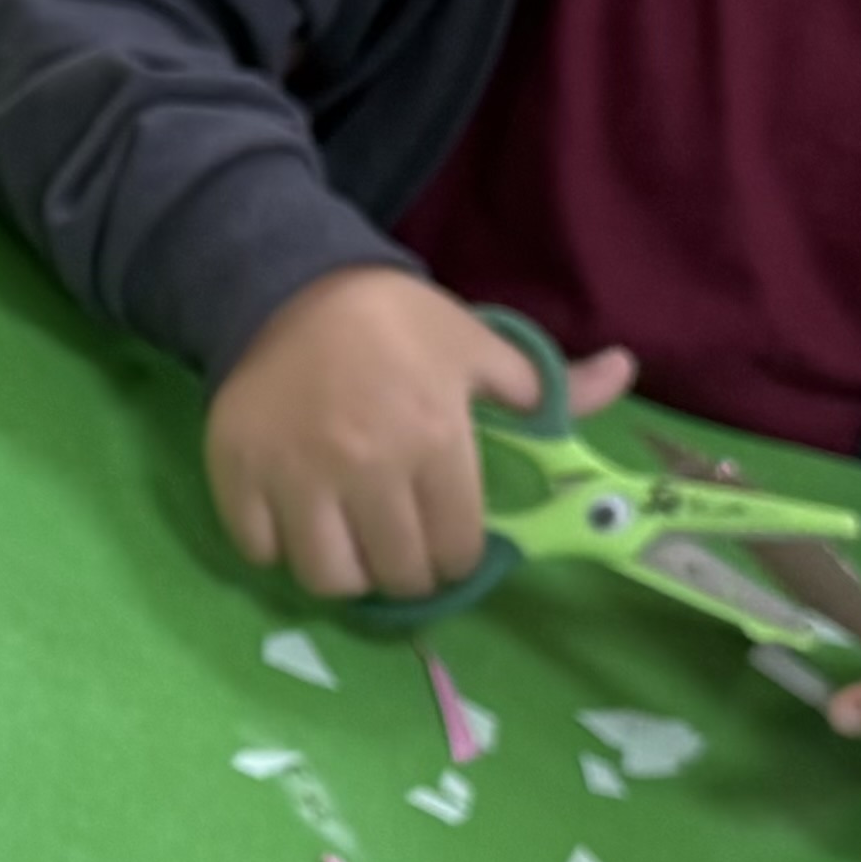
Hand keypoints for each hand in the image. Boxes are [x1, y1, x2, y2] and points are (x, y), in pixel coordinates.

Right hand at [206, 267, 633, 601]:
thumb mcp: (478, 344)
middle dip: (409, 573)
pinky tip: (296, 522)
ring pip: (328, 578)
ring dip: (348, 574)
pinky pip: (261, 551)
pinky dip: (280, 550)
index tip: (448, 543)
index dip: (458, 557)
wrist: (287, 283)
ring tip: (351, 548)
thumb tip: (623, 372)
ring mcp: (296, 475)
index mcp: (435, 439)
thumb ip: (549, 385)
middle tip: (403, 550)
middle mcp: (368, 467)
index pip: (456, 547)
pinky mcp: (238, 474)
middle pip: (397, 574)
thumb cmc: (394, 321)